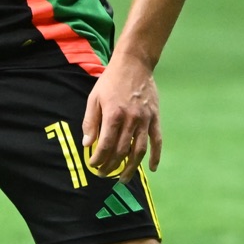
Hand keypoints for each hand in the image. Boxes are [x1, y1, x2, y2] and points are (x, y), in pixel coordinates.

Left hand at [81, 52, 161, 178]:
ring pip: (139, 150)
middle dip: (110, 166)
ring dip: (131, 168)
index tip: (92, 166)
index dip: (98, 159)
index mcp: (113, 115)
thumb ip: (90, 122)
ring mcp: (145, 120)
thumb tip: (86, 145)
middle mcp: (131, 120)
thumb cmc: (110, 81)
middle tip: (103, 174)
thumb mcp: (94, 99)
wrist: (134, 64)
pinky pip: (157, 141)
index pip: (105, 145)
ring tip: (122, 179)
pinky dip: (155, 156)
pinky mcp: (155, 118)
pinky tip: (151, 168)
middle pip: (121, 151)